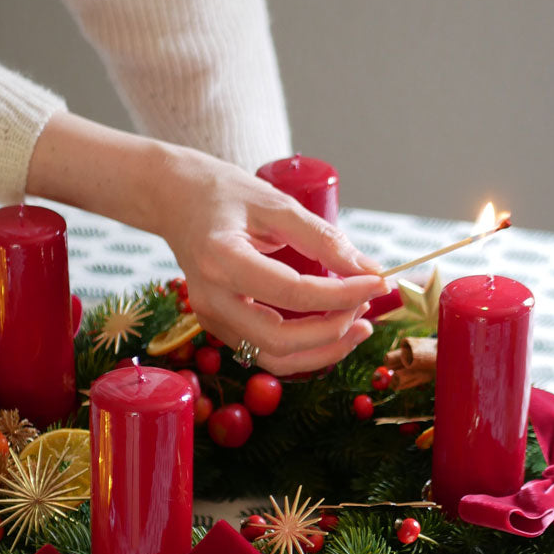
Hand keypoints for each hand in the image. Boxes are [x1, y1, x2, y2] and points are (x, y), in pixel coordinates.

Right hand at [152, 147, 387, 374]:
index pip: (293, 293)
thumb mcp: (276, 203)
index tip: (377, 282)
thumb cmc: (223, 194)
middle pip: (280, 340)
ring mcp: (211, 319)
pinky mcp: (219, 328)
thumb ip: (322, 238)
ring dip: (322, 351)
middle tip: (367, 307)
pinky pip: (266, 353)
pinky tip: (330, 329)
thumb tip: (369, 269)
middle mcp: (211, 298)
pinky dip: (304, 349)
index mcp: (221, 259)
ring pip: (274, 359)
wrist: (175, 201)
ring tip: (357, 325)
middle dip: (333, 331)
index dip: (342, 293)